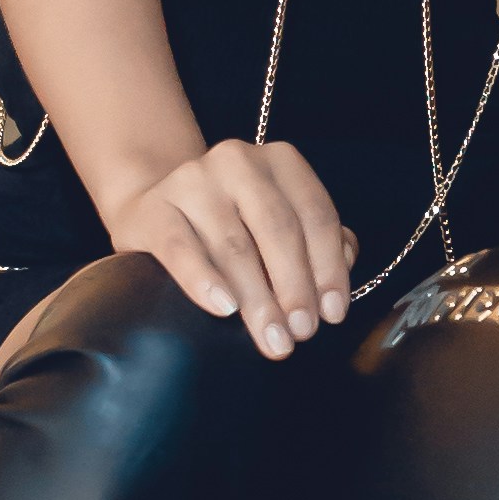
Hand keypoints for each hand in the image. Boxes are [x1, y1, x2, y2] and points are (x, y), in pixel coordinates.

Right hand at [104, 140, 356, 359]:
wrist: (156, 205)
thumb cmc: (233, 222)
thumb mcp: (278, 219)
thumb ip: (318, 238)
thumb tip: (345, 262)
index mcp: (280, 162)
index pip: (315, 215)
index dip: (329, 267)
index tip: (333, 314)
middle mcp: (237, 161)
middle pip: (277, 229)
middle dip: (295, 287)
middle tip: (302, 333)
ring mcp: (192, 181)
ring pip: (233, 246)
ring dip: (258, 299)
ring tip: (272, 338)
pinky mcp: (154, 208)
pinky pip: (180, 248)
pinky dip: (204, 280)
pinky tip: (224, 308)